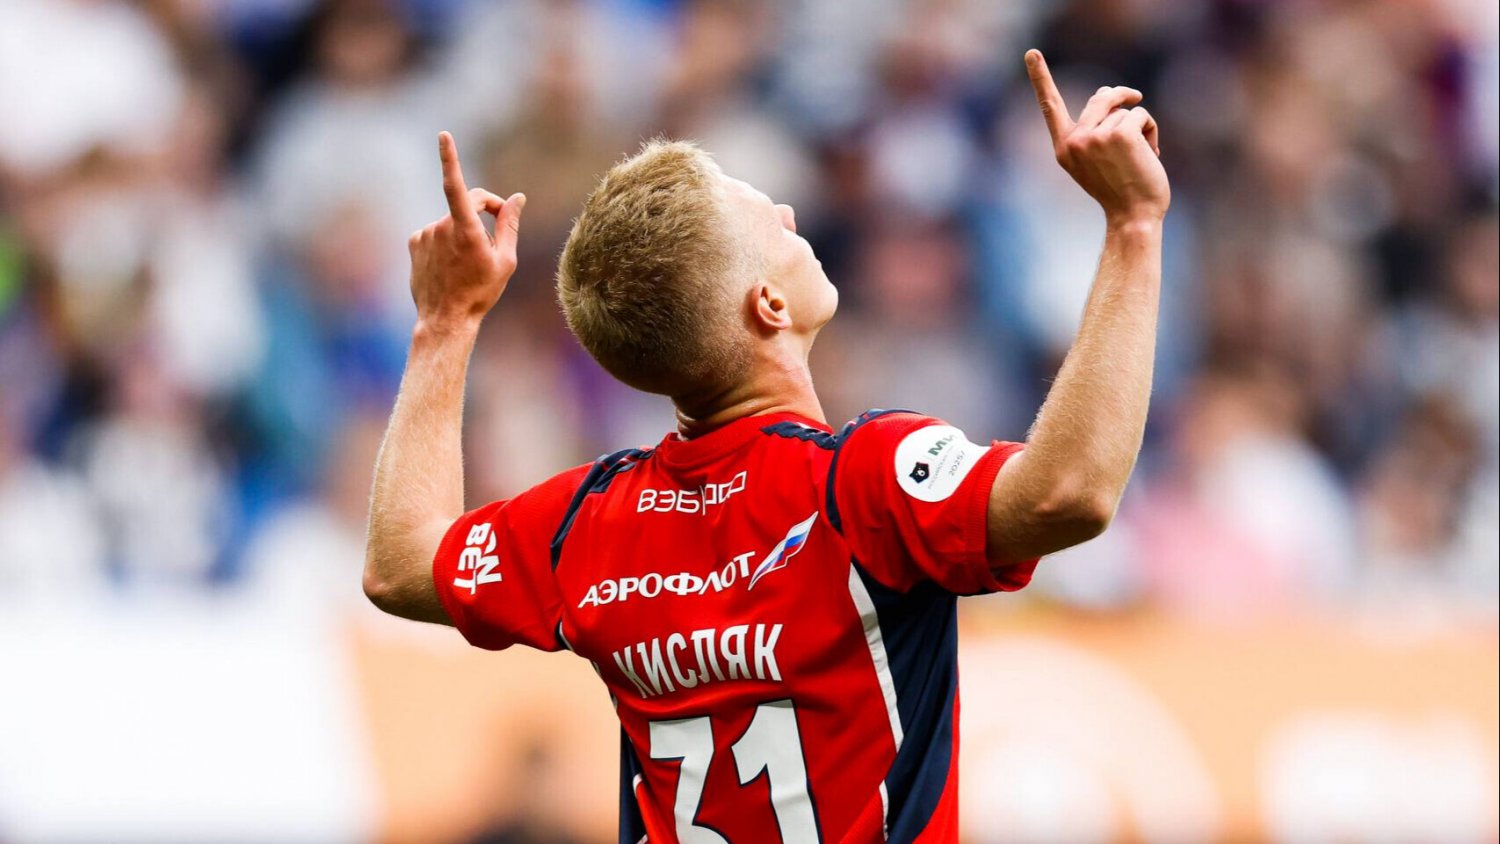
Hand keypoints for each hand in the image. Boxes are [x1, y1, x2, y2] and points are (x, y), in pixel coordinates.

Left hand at [408, 131, 525, 330]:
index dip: (450, 159)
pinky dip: (446, 241)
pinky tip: (450, 265)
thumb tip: (517, 198)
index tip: (443, 136)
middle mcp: (441, 227)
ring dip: (464, 232)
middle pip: (467, 204)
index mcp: (466, 230)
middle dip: (484, 212)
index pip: (457, 186)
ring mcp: (424, 234)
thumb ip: (510, 224)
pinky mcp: (414, 242)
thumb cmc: (480, 292)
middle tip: (498, 237)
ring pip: (451, 221)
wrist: (446, 319)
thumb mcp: (505, 260)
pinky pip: (436, 232)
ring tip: (469, 262)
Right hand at [1024, 50, 1168, 225]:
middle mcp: (1074, 140)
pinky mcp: (1120, 134)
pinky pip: (1140, 114)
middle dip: (1122, 97)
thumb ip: (1094, 130)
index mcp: (1064, 148)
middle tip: (1136, 98)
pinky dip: (1150, 130)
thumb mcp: (1096, 160)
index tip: (1031, 53)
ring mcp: (1096, 137)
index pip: (1050, 107)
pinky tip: (1150, 153)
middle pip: (1101, 97)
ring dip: (1139, 125)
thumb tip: (1107, 92)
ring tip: (1142, 153)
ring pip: (1124, 108)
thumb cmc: (1120, 191)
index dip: (1040, 78)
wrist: (1134, 217)